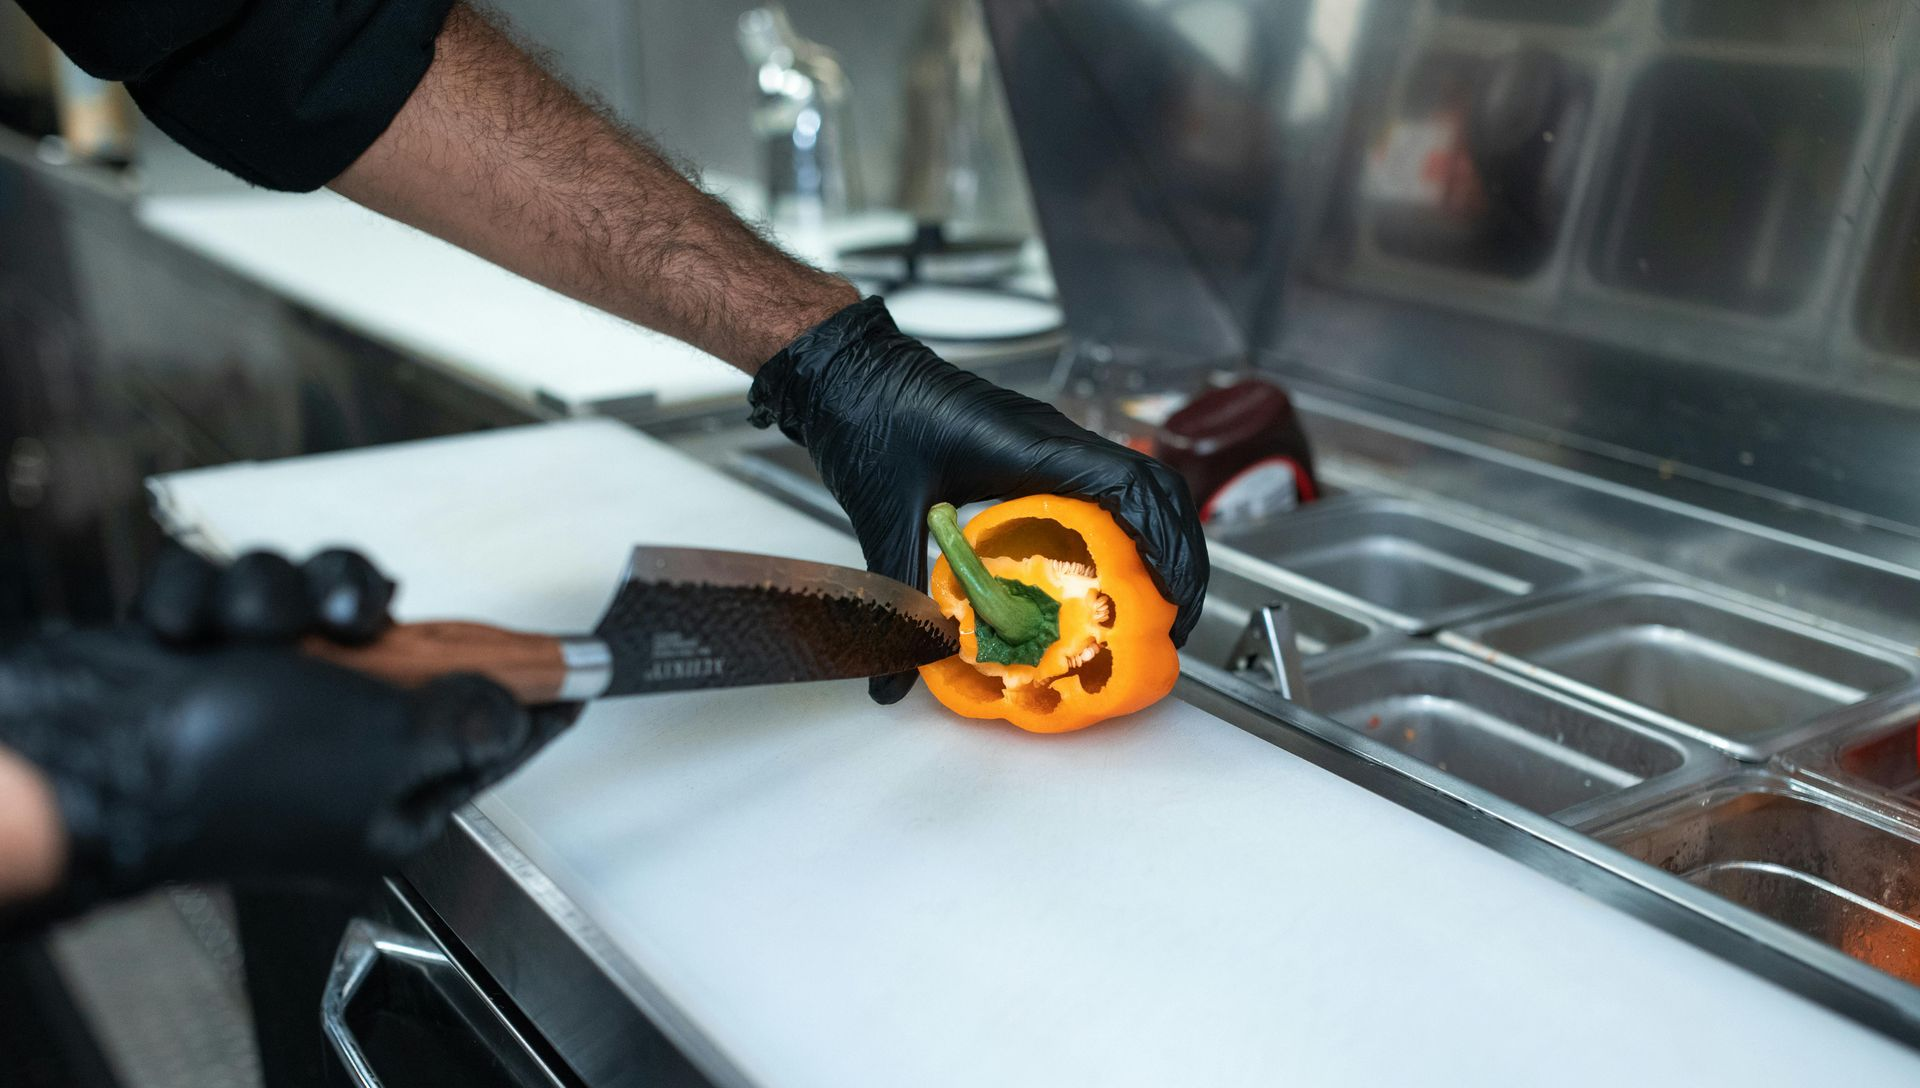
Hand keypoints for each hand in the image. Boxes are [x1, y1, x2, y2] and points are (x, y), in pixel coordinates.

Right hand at [0, 547, 576, 921]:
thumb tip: (522, 704)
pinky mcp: (195, 656)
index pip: (487, 738)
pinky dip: (202, 601)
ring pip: (309, 595)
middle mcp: (328, 751)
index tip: (586, 664)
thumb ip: (465, 721)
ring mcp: (257, 699)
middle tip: (350, 623)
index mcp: (385, 798)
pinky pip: (229, 589)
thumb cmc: (230, 766)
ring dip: (277, 597)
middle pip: (400, 642)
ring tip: (244, 634)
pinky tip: (181, 637)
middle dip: (363, 609)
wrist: (81, 750)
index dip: (535, 693)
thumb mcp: (388, 745)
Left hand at [750, 297, 1207, 703]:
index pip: (1131, 486)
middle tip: (1176, 619)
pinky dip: (1121, 532)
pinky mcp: (1035, 453)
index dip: (1165, 543)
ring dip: (1157, 541)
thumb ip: (895, 600)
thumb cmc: (867, 418)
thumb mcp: (883, 516)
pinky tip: (1102, 578)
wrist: (844, 370)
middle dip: (1179, 553)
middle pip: (1152, 487)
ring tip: (1153, 605)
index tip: (1173, 598)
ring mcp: (1049, 443)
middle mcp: (1054, 439)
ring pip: (1134, 486)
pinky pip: (1100, 489)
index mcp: (1031, 445)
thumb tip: (892, 683)